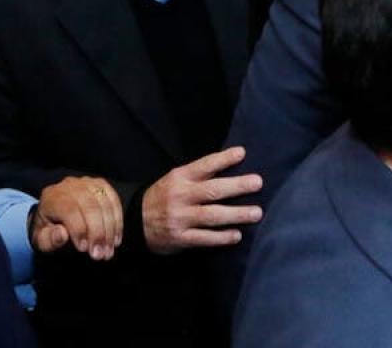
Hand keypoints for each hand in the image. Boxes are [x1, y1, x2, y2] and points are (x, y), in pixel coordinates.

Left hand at [32, 176, 122, 259]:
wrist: (53, 214)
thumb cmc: (49, 229)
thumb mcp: (42, 239)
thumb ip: (49, 239)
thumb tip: (62, 234)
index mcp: (52, 197)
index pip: (69, 209)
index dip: (79, 229)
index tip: (84, 248)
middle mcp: (69, 186)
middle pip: (89, 206)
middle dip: (97, 232)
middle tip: (99, 254)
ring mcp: (86, 183)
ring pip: (104, 203)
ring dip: (110, 229)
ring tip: (108, 250)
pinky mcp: (100, 185)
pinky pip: (113, 199)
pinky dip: (117, 219)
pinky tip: (116, 237)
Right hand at [141, 146, 262, 254]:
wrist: (134, 221)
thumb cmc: (163, 197)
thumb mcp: (175, 179)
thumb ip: (198, 175)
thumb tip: (230, 167)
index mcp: (179, 177)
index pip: (204, 165)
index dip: (223, 159)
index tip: (242, 153)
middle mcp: (180, 196)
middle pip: (212, 190)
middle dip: (237, 186)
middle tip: (258, 182)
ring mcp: (180, 218)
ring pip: (212, 216)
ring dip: (236, 214)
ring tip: (256, 212)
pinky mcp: (180, 238)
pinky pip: (204, 238)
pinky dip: (222, 237)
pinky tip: (237, 235)